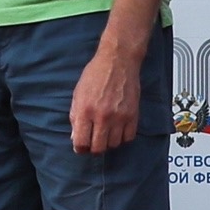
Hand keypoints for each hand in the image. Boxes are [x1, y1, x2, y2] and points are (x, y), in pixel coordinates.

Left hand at [69, 41, 141, 155]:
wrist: (118, 61)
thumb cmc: (95, 75)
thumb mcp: (78, 93)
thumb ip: (75, 116)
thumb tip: (75, 137)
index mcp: (85, 110)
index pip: (81, 142)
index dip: (80, 148)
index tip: (81, 146)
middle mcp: (102, 116)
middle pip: (98, 148)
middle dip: (94, 148)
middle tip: (93, 141)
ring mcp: (119, 117)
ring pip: (114, 145)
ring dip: (108, 142)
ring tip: (106, 133)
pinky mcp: (133, 115)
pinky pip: (128, 137)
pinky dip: (123, 137)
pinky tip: (118, 129)